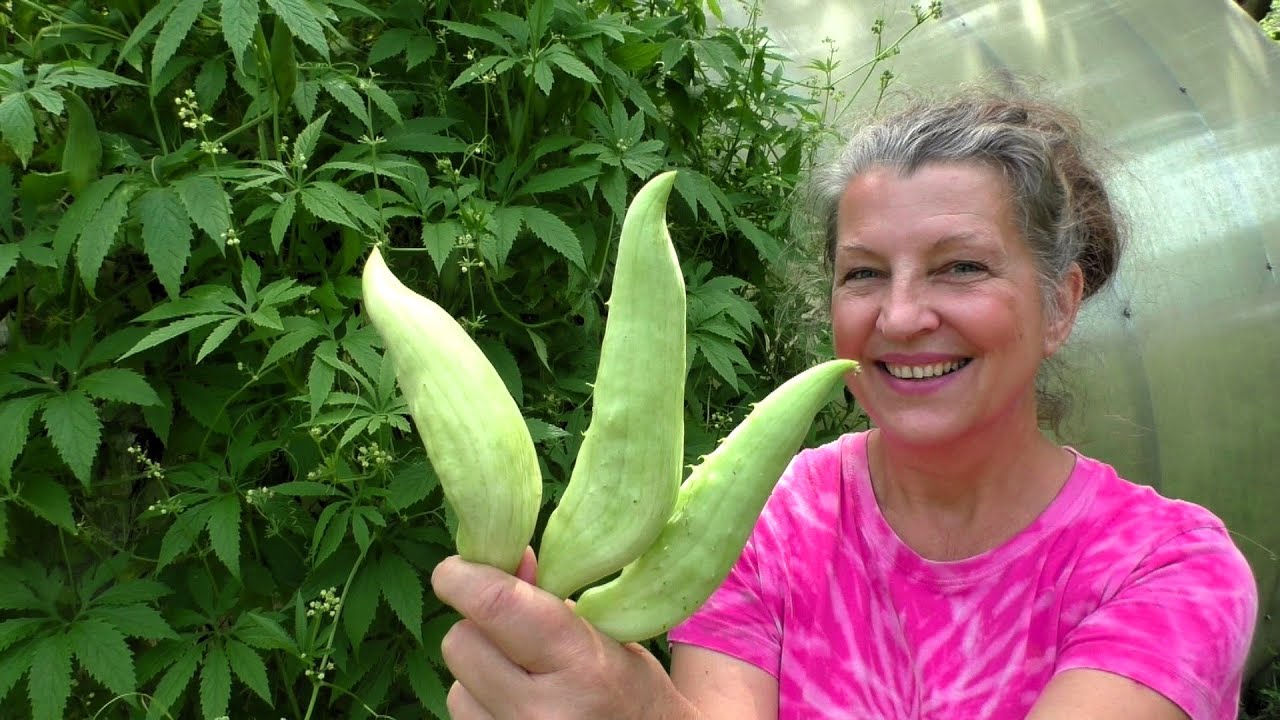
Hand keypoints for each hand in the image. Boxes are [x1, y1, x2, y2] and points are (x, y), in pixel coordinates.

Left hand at [431, 548, 684, 719]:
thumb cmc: (631, 689)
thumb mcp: (607, 634)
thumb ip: (548, 598)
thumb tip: (499, 559)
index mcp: (580, 664)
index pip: (496, 605)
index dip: (463, 577)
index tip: (457, 568)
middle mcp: (540, 711)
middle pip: (461, 642)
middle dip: (476, 626)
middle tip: (511, 631)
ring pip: (455, 685)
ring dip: (478, 671)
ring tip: (524, 678)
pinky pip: (463, 714)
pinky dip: (481, 702)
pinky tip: (517, 705)